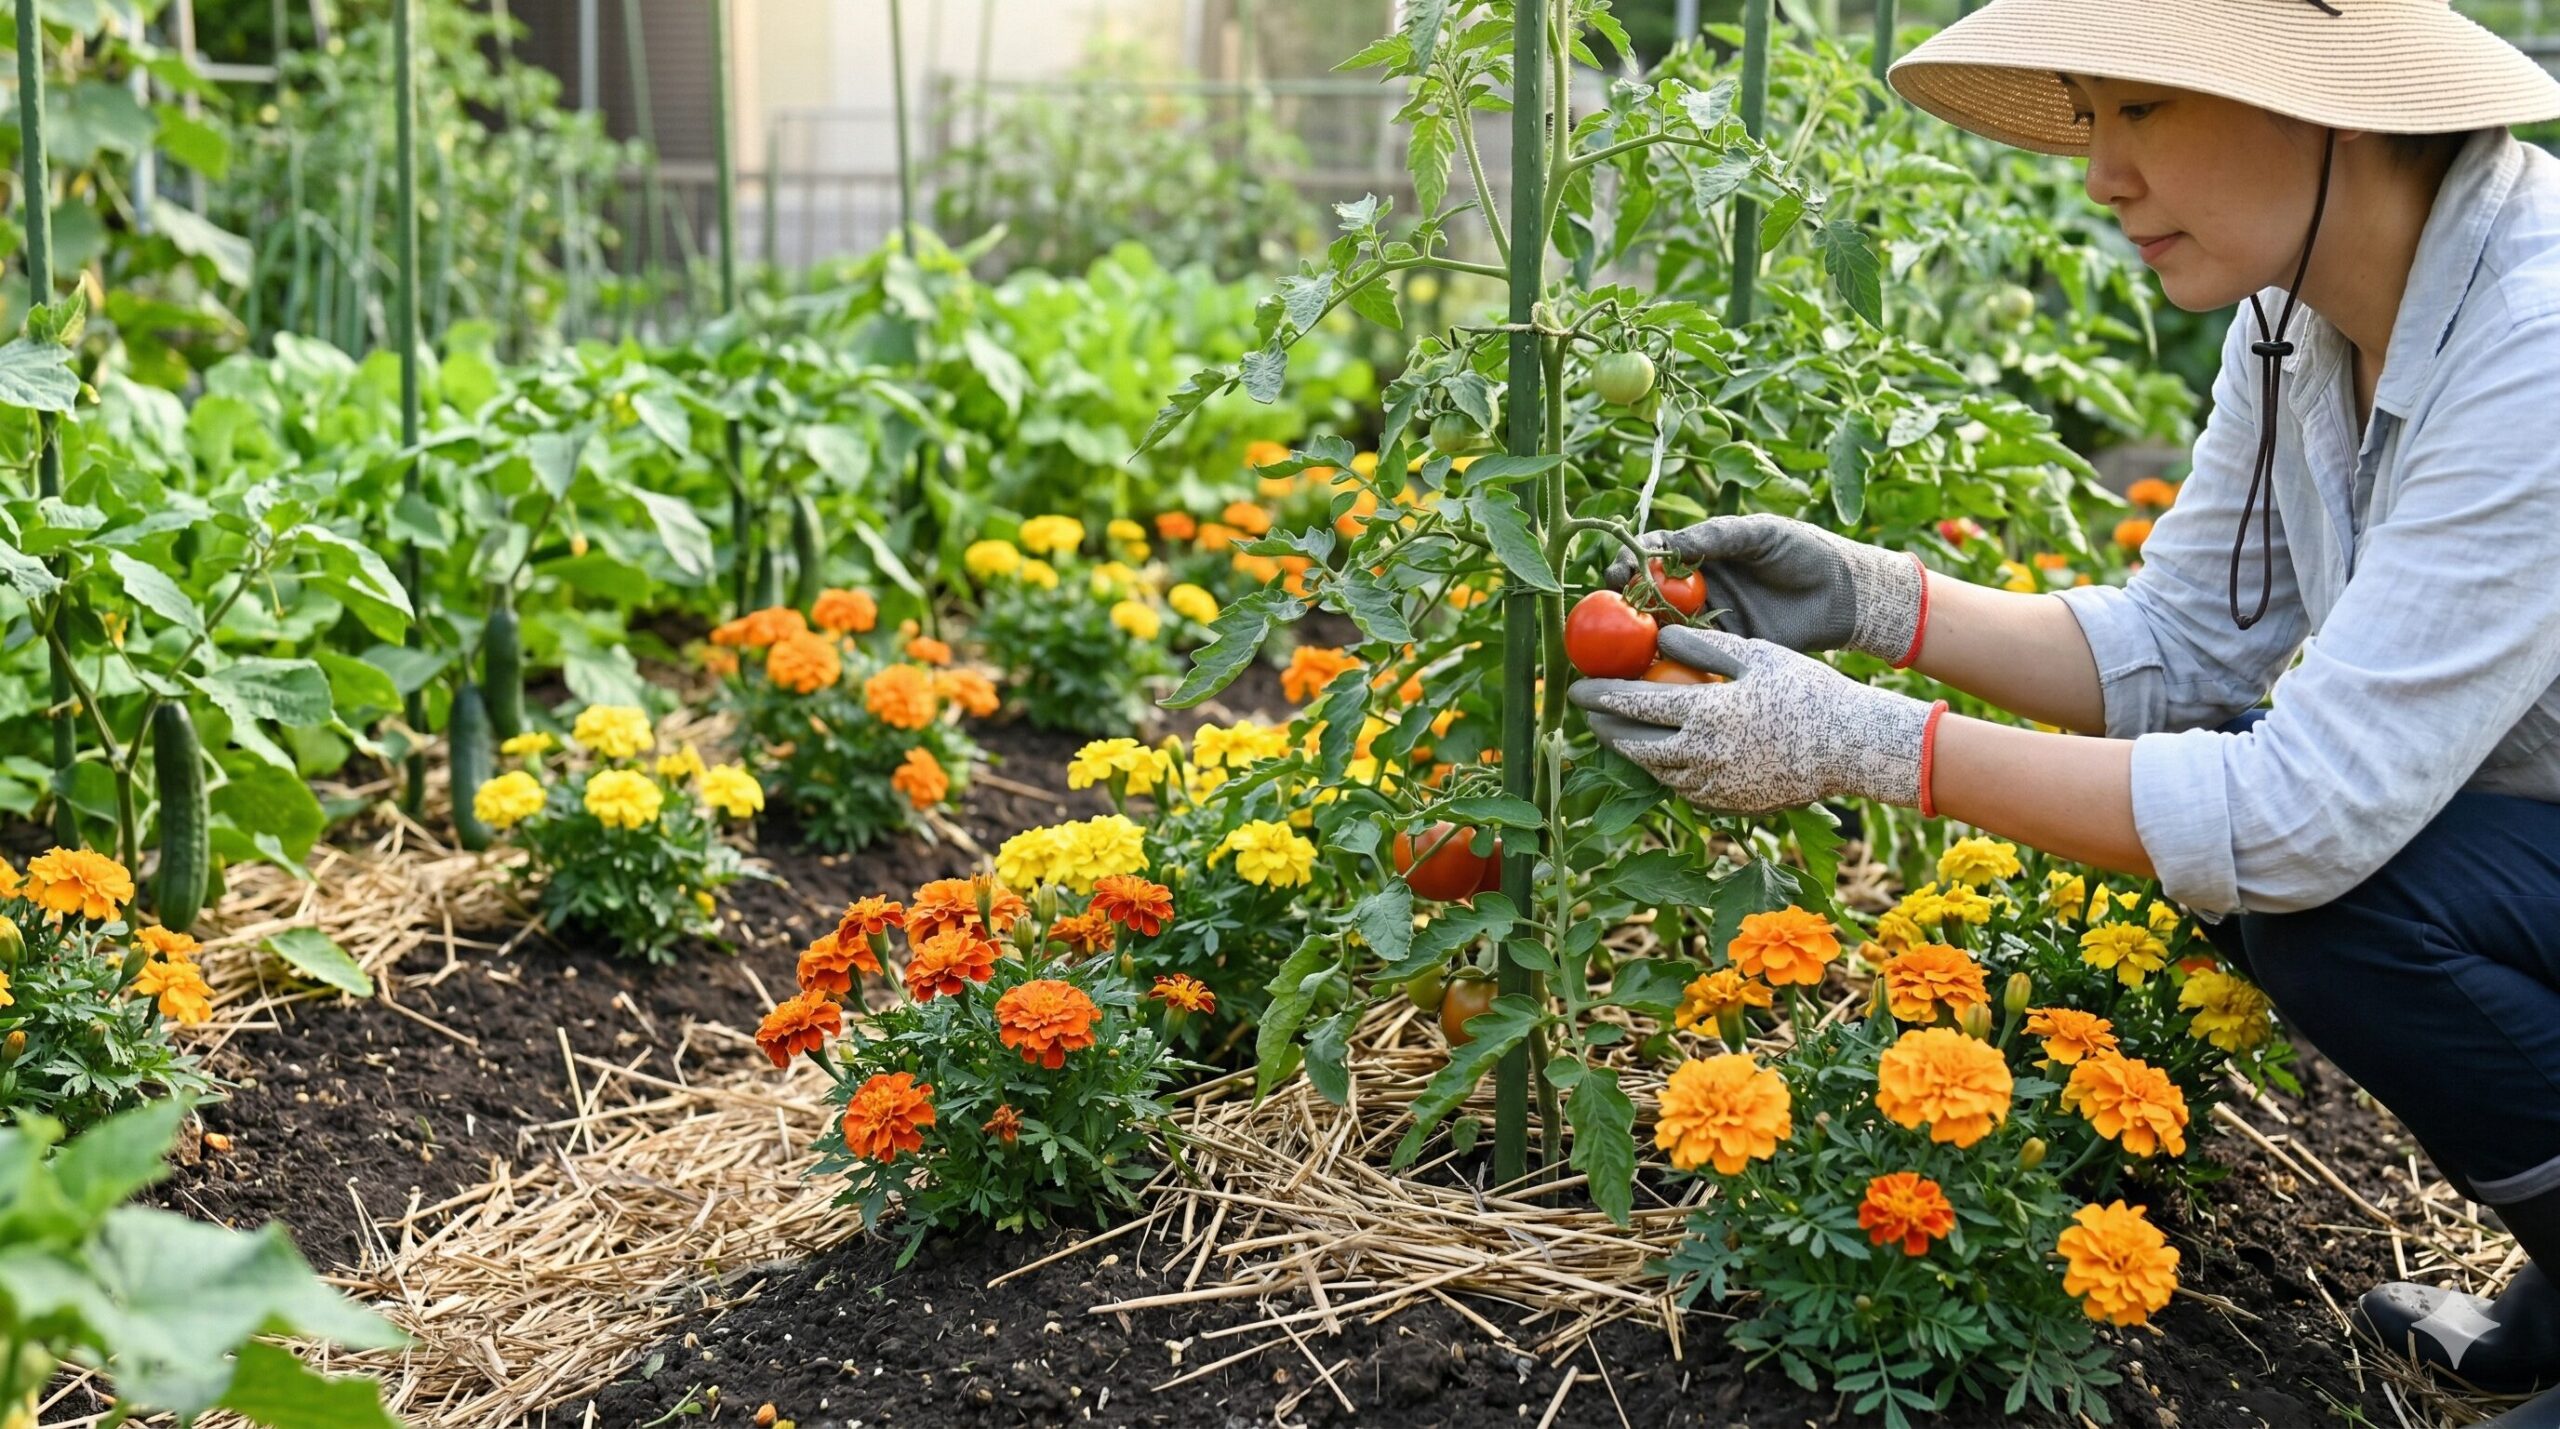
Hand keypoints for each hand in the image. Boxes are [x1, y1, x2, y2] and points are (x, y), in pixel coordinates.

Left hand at [1568, 626, 1947, 813]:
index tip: (1576, 689)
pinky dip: (1666, 770)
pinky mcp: (1728, 804)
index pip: (1635, 706)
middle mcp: (1702, 756)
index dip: (1601, 697)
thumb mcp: (1757, 656)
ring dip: (1632, 752)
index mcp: (1706, 715)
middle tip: (1588, 714)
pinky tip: (1664, 755)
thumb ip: (1705, 649)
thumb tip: (1659, 638)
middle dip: (1606, 728)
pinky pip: (1684, 788)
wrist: (1851, 746)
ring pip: (1656, 771)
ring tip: (1619, 733)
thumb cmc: (1807, 691)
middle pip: (1636, 744)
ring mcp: (1714, 786)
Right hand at [1605, 513, 1927, 662]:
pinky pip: (1692, 658)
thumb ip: (1717, 536)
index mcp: (1701, 555)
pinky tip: (1655, 669)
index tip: (1618, 571)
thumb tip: (1669, 545)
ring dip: (1639, 638)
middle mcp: (1697, 590)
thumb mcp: (1761, 534)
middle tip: (1612, 610)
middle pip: (1646, 596)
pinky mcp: (1727, 651)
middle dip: (1622, 603)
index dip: (1628, 562)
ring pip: (1662, 630)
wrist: (1845, 595)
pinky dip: (1671, 664)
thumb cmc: (1805, 552)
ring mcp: (1710, 622)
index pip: (1651, 556)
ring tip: (1623, 644)